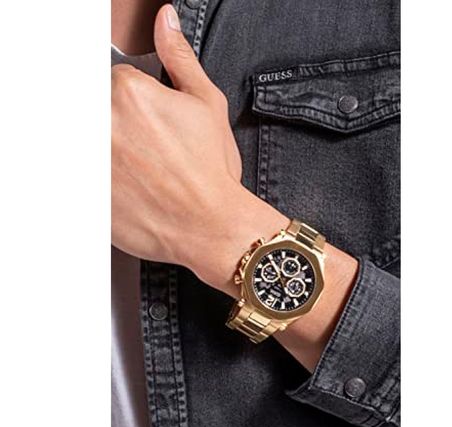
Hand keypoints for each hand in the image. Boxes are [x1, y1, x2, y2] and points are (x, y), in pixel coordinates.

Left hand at [112, 4, 286, 289]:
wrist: (211, 225)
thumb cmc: (211, 171)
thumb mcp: (207, 105)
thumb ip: (180, 58)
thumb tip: (166, 22)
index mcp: (129, 94)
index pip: (115, 84)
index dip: (138, 106)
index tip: (152, 126)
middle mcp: (104, 125)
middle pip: (99, 114)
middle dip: (121, 129)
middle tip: (149, 153)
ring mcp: (91, 163)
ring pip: (92, 146)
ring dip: (111, 156)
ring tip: (143, 174)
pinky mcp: (87, 195)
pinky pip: (85, 181)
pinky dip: (103, 183)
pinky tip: (132, 190)